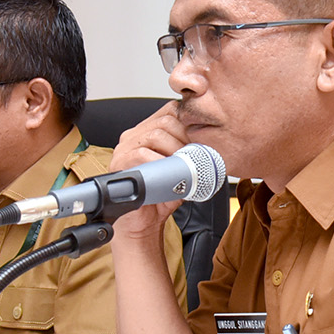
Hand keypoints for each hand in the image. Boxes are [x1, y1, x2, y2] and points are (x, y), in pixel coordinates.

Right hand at [107, 103, 191, 242]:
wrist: (143, 222)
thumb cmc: (160, 196)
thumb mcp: (181, 171)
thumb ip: (192, 155)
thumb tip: (213, 149)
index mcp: (147, 131)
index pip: (170, 111)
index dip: (189, 122)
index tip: (201, 140)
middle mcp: (134, 136)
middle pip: (165, 121)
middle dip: (185, 137)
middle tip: (195, 156)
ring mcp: (124, 148)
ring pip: (155, 135)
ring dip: (175, 150)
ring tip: (183, 166)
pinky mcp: (120, 163)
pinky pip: (141, 154)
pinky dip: (160, 162)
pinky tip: (169, 173)